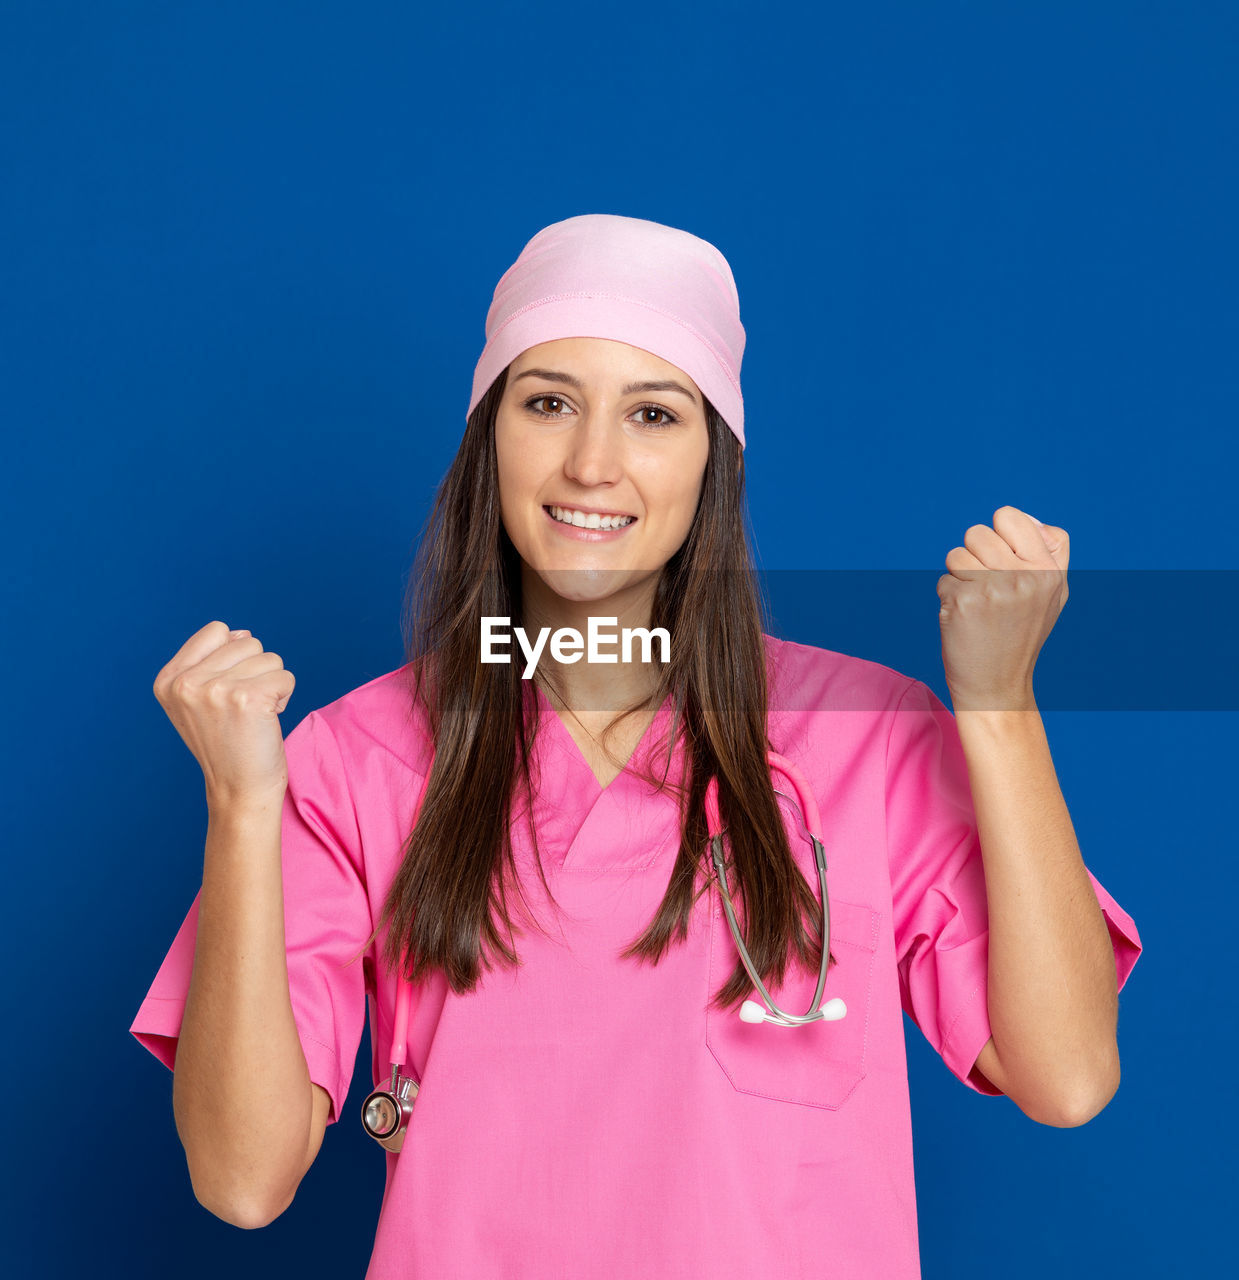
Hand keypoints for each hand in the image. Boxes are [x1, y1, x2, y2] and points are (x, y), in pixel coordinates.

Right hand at [153, 619, 296, 808]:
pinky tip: (267, 720)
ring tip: (254, 715)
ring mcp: (215, 690)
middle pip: (247, 642)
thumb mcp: (201, 699)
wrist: (238, 790)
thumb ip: (213, 660)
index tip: (226, 693)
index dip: (234, 657)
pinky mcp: (247, 699)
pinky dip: (285, 696)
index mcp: (168, 680)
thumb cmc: (228, 742)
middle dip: (255, 672)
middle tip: (242, 710)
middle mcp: (185, 683)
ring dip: (271, 685)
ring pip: (270, 658)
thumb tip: (241, 632)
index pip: (216, 630)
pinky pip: (286, 676)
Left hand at [936, 506, 1068, 710]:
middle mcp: (1025, 576)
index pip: (1010, 517)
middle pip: (978, 532)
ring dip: (959, 576)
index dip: (998, 532)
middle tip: (988, 589)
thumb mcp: (1051, 595)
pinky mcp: (964, 601)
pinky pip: (944, 579)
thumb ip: (1047, 554)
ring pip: (956, 554)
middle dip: (974, 556)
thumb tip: (1025, 519)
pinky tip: (965, 619)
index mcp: (1048, 570)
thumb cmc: (1020, 635)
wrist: (998, 686)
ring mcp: (993, 588)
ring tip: (977, 603)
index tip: (1002, 558)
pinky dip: (948, 597)